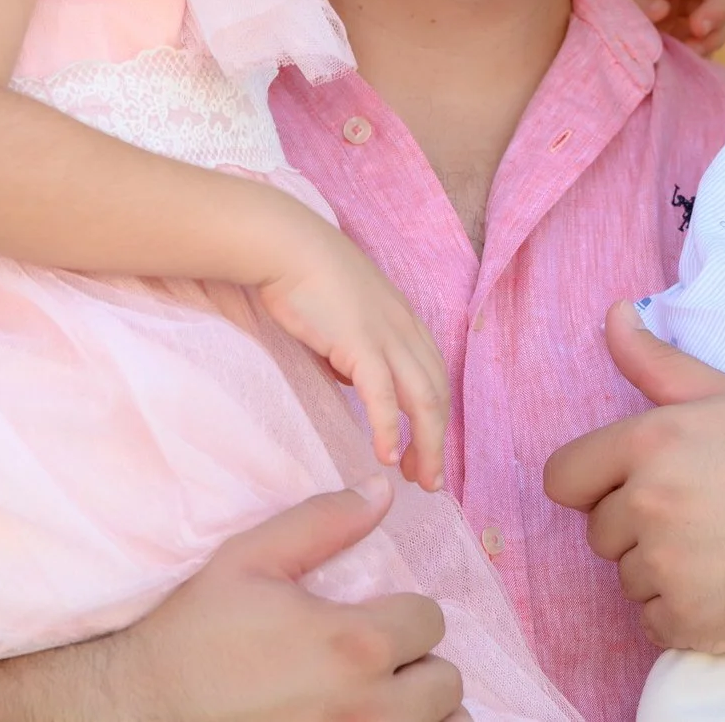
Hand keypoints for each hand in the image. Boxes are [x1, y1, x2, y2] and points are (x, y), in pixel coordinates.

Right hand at [104, 479, 467, 720]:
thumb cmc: (194, 634)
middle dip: (418, 665)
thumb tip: (381, 490)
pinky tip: (367, 718)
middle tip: (376, 660)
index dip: (403, 613)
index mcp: (353, 644)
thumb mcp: (249, 560)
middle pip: (446, 684)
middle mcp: (366, 707)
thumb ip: (322, 521)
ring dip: (419, 710)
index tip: (371, 617)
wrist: (143, 709)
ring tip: (381, 696)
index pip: (430, 621)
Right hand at [256, 211, 450, 490]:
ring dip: (425, 444)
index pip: (434, 377)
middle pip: (436, 394)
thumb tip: (352, 380)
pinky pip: (383, 396)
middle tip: (431, 480)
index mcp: (404, 321)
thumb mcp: (343, 317)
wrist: (287, 245)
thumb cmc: (306, 277)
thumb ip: (354, 349)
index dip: (435, 416)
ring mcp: (387, 336)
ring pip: (422, 400)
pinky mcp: (361, 343)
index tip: (428, 450)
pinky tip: (387, 457)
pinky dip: (388, 428)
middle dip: (437, 440)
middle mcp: (406, 330)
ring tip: (421, 480)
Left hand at [544, 302, 724, 651]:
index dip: (598, 483)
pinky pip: (653, 620)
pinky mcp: (688, 620)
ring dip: (662, 571)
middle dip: (639, 527)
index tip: (639, 485)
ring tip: (724, 547)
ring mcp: (668, 566)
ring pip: (627, 577)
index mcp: (651, 440)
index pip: (563, 477)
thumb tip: (614, 313)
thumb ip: (657, 361)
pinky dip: (683, 612)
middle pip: (599, 531)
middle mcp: (650, 502)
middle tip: (706, 513)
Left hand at [572, 0, 724, 55]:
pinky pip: (701, 48)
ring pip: (716, 18)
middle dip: (717, 4)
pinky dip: (701, 57)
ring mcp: (674, 16)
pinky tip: (682, 64)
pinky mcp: (670, 45)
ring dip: (713, 34)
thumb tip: (662, 11)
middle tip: (699, 29)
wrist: (542, 21)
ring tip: (691, 51)